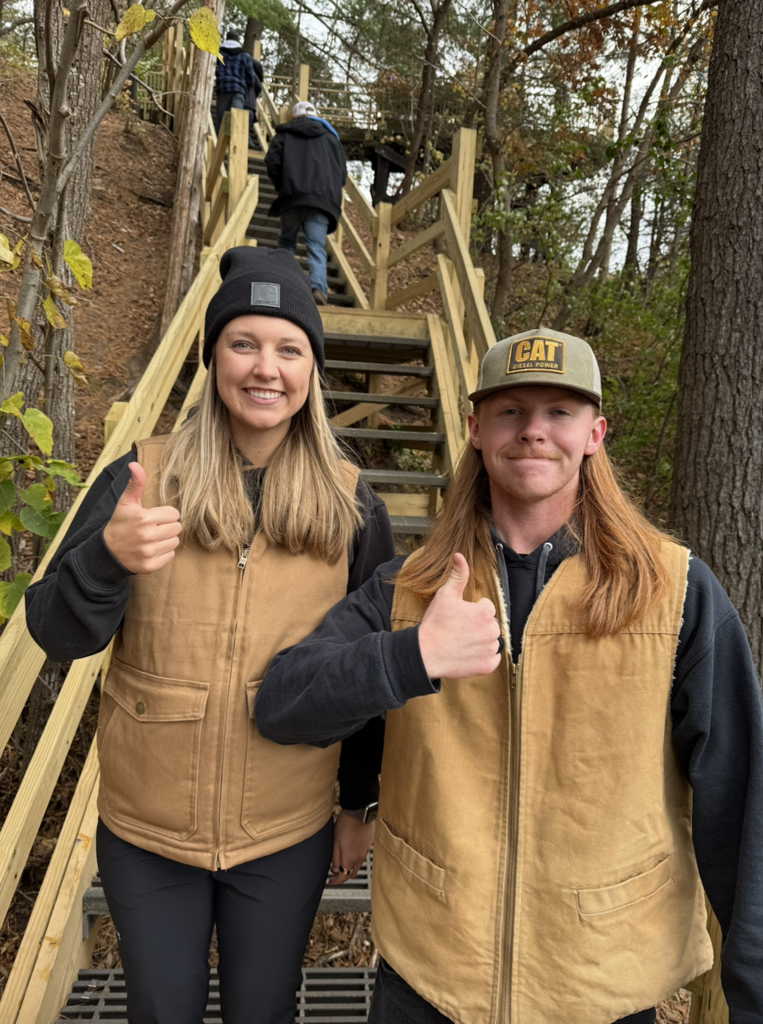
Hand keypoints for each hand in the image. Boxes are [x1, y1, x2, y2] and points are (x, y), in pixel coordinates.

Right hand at [103, 462, 181, 573]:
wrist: (107, 552)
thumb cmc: (120, 524)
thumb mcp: (126, 502)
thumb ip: (134, 483)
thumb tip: (135, 464)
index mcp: (144, 518)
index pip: (174, 514)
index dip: (165, 514)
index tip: (153, 517)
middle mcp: (147, 536)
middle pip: (177, 528)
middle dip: (167, 526)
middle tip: (153, 528)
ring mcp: (149, 552)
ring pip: (175, 542)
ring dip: (166, 539)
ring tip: (152, 538)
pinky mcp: (150, 565)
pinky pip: (170, 555)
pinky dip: (163, 553)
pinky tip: (151, 549)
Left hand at [328, 811, 374, 885]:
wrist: (360, 812)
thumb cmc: (346, 824)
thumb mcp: (335, 841)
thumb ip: (335, 858)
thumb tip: (335, 869)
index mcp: (350, 858)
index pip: (344, 877)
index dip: (336, 881)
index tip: (331, 881)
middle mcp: (360, 857)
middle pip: (352, 873)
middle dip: (343, 875)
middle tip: (335, 872)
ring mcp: (365, 851)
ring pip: (357, 865)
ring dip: (349, 867)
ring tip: (341, 861)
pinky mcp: (368, 845)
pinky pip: (361, 857)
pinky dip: (355, 859)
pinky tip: (349, 852)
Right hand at [418, 553, 501, 678]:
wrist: (426, 653)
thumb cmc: (436, 623)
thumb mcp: (445, 595)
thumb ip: (458, 575)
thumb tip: (459, 555)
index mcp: (485, 612)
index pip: (486, 607)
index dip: (472, 611)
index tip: (458, 617)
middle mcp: (492, 631)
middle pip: (490, 624)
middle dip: (478, 626)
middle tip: (459, 630)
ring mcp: (491, 650)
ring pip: (492, 641)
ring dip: (481, 641)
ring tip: (462, 642)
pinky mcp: (488, 666)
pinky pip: (493, 659)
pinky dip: (483, 657)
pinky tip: (468, 654)